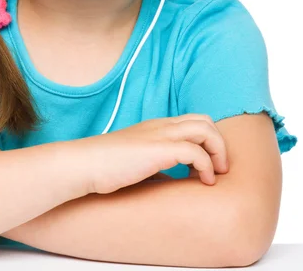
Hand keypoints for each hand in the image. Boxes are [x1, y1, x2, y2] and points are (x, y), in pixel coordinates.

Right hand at [75, 113, 228, 194]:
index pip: (193, 120)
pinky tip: (203, 181)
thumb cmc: (104, 167)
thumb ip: (154, 164)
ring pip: (206, 129)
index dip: (207, 141)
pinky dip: (206, 166)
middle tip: (218, 169)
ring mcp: (160, 135)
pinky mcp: (158, 150)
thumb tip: (169, 180)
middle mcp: (161, 125)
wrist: (83, 165)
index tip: (206, 166)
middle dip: (219, 144)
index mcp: (155, 126)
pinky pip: (196, 151)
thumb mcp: (135, 160)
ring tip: (215, 175)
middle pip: (205, 120)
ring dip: (218, 152)